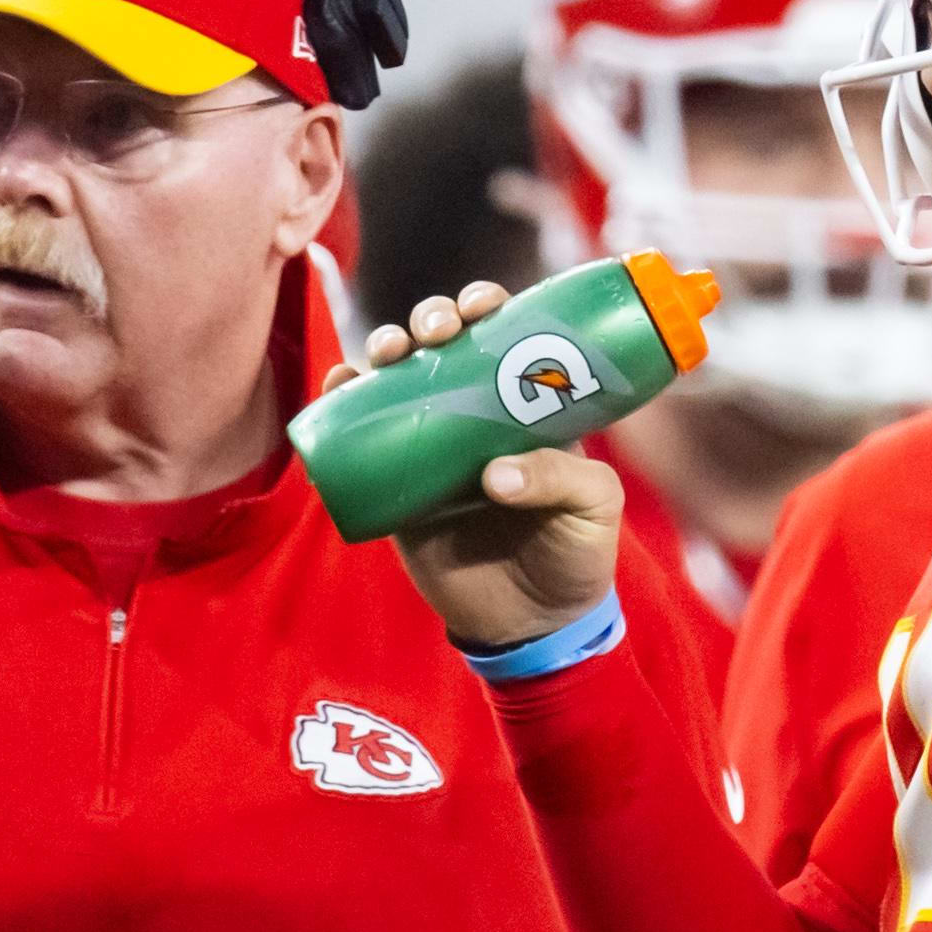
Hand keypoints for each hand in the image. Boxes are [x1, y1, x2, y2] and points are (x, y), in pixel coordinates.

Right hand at [335, 285, 628, 648]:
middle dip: (432, 319)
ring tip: (387, 355)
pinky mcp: (396, 485)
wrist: (532, 624)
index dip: (488, 308)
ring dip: (386, 348)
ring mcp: (431, 445)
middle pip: (444, 344)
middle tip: (436, 332)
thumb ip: (557, 482)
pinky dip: (343, 402)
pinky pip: (361, 435)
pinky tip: (340, 385)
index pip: (505, 337)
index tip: (482, 307)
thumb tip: (491, 473)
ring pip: (398, 377)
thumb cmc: (576, 556)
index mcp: (528, 405)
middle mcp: (476, 413)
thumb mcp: (592, 511)